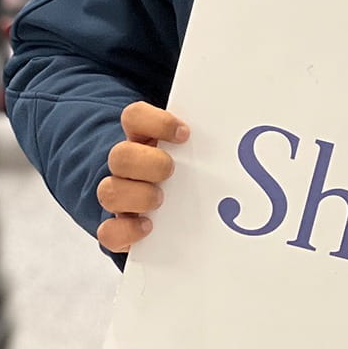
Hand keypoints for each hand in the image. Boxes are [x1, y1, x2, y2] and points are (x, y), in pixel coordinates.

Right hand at [96, 101, 189, 252]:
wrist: (170, 205)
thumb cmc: (188, 168)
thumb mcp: (193, 149)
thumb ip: (202, 141)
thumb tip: (240, 134)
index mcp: (142, 138)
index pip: (134, 116)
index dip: (156, 122)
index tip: (185, 134)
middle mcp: (127, 166)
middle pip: (119, 155)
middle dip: (149, 164)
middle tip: (172, 170)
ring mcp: (119, 196)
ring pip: (108, 191)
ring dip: (137, 196)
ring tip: (162, 200)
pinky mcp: (118, 228)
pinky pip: (108, 232)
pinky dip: (126, 230)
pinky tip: (149, 226)